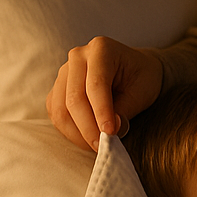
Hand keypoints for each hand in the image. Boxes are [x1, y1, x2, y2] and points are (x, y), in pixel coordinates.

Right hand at [45, 36, 163, 150]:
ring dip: (76, 132)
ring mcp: (64, 71)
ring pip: (60, 108)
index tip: (110, 134)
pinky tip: (85, 138)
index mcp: (102, 49)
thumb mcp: (142, 92)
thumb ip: (125, 109)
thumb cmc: (142, 77)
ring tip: (96, 145)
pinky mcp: (58, 87)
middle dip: (88, 127)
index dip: (101, 112)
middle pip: (74, 98)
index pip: (96, 85)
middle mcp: (78, 56)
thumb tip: (109, 131)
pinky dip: (68, 129)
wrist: (135, 69)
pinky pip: (55, 112)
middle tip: (103, 146)